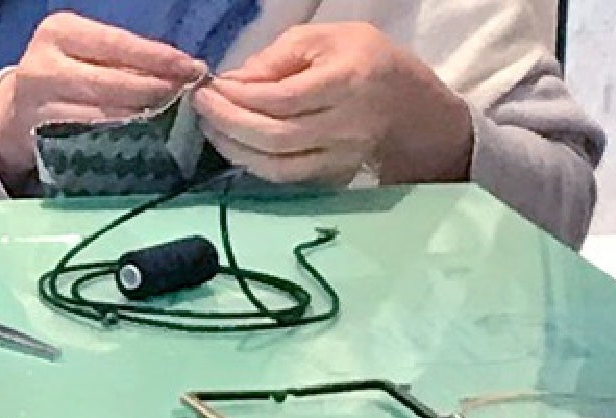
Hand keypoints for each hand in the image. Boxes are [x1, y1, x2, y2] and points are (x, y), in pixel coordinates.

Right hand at [0, 12, 205, 189]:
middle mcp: (46, 63)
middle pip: (114, 80)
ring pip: (106, 114)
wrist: (19, 111)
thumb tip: (185, 69)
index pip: (118, 43)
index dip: (158, 56)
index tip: (193, 67)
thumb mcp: (90, 56)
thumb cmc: (69, 77)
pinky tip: (149, 140)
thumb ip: (128, 60)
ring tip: (177, 120)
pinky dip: (126, 140)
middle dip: (158, 89)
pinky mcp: (47, 137)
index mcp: (61, 31)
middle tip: (191, 98)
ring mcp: (42, 103)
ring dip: (147, 119)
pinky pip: (95, 140)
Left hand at [192, 24, 474, 188]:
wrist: (413, 107)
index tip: (210, 85)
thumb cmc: (366, 60)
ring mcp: (344, 158)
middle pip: (278, 138)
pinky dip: (257, 166)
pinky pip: (291, 180)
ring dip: (238, 152)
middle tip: (202, 108)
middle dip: (230, 125)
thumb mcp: (325, 38)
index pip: (282, 99)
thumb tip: (234, 82)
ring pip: (282, 168)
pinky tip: (237, 148)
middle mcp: (347, 126)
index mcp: (346, 82)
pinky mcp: (338, 177)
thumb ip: (278, 59)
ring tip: (212, 129)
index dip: (239, 96)